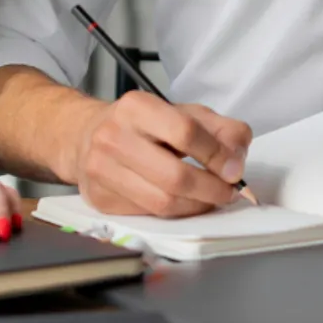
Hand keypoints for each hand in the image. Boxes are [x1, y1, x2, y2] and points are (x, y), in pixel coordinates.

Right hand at [73, 92, 251, 217]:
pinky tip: (184, 204)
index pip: (185, 132)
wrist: (85, 136)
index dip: (217, 154)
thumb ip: (220, 129)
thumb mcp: (183, 113)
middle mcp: (113, 137)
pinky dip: (175, 213)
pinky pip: (148, 215)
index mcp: (136, 107)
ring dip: (196, 206)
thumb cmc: (142, 126)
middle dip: (211, 189)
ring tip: (210, 199)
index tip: (235, 169)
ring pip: (162, 202)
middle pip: (174, 176)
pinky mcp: (99, 198)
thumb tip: (237, 160)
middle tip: (228, 192)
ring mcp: (101, 170)